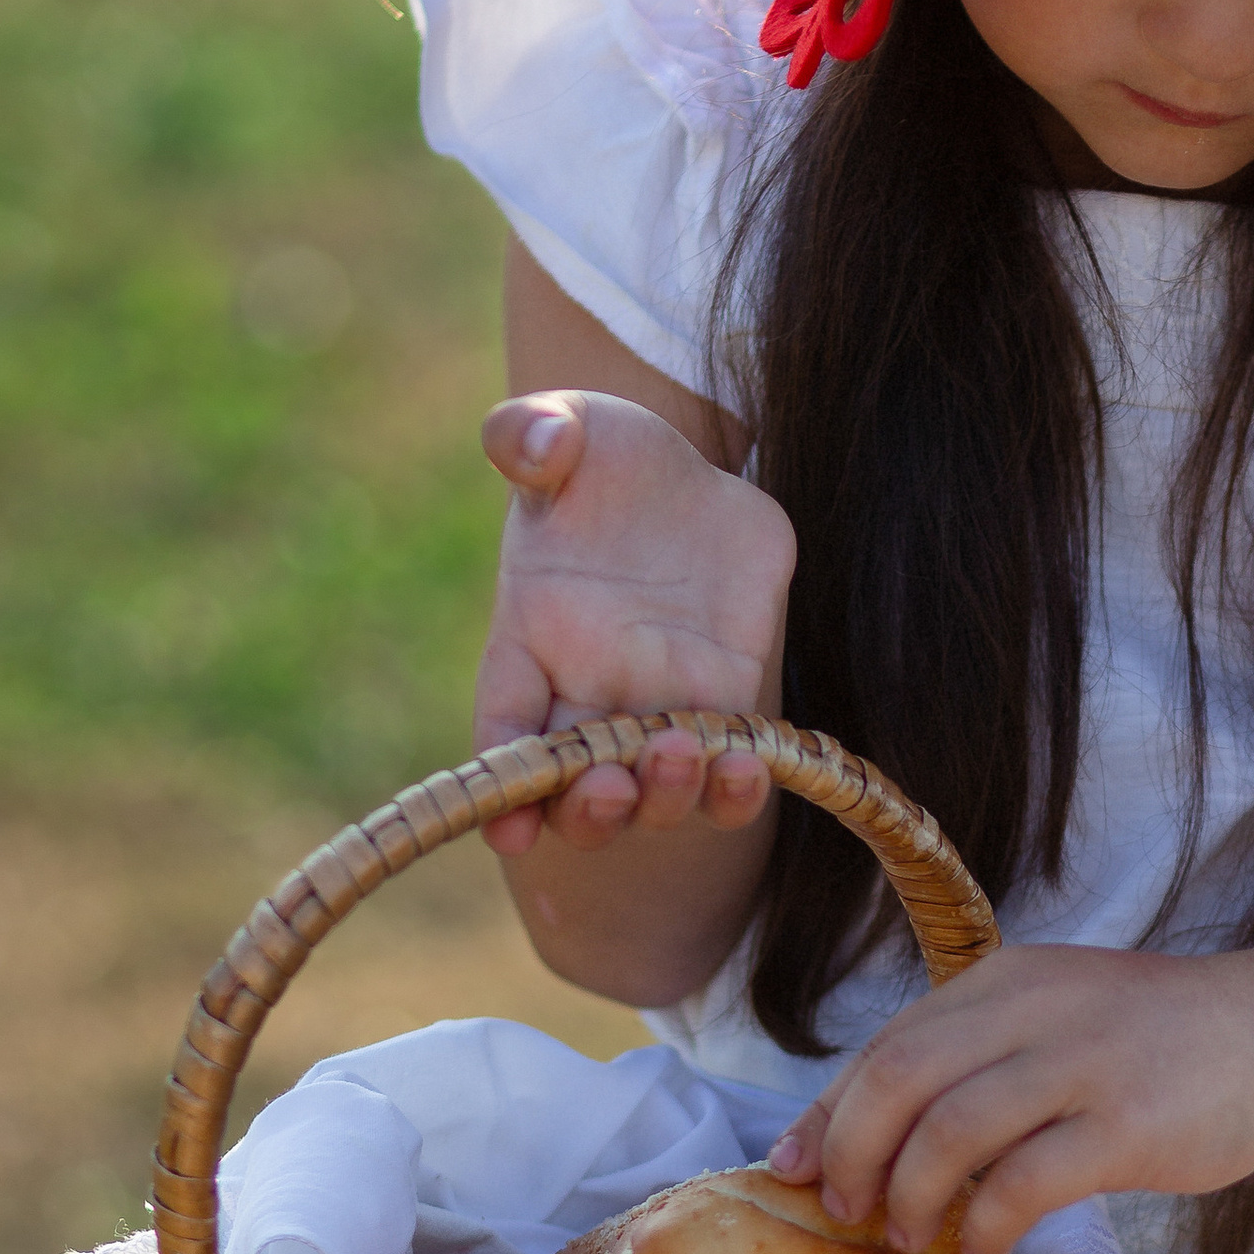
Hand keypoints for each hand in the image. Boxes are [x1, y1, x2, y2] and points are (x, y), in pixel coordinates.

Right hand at [476, 390, 796, 856]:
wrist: (691, 478)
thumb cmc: (606, 457)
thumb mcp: (570, 426)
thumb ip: (532, 433)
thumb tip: (535, 443)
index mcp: (529, 642)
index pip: (503, 732)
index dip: (500, 788)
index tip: (508, 826)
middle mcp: (589, 693)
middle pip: (575, 789)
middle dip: (590, 808)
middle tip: (612, 784)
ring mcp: (662, 707)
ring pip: (656, 794)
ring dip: (667, 797)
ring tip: (686, 755)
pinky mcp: (731, 701)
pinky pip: (731, 770)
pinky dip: (738, 787)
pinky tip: (753, 770)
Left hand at [763, 942, 1253, 1253]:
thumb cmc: (1151, 1041)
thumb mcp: (1051, 1017)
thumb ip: (972, 1057)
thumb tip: (869, 1136)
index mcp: (1002, 981)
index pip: (887, 1045)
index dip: (827, 1114)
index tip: (793, 1170)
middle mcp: (1031, 1010)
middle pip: (900, 1080)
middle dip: (855, 1157)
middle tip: (851, 1213)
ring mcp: (1081, 1064)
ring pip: (951, 1131)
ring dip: (912, 1197)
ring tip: (912, 1238)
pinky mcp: (1127, 1124)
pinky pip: (1025, 1181)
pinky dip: (985, 1222)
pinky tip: (982, 1246)